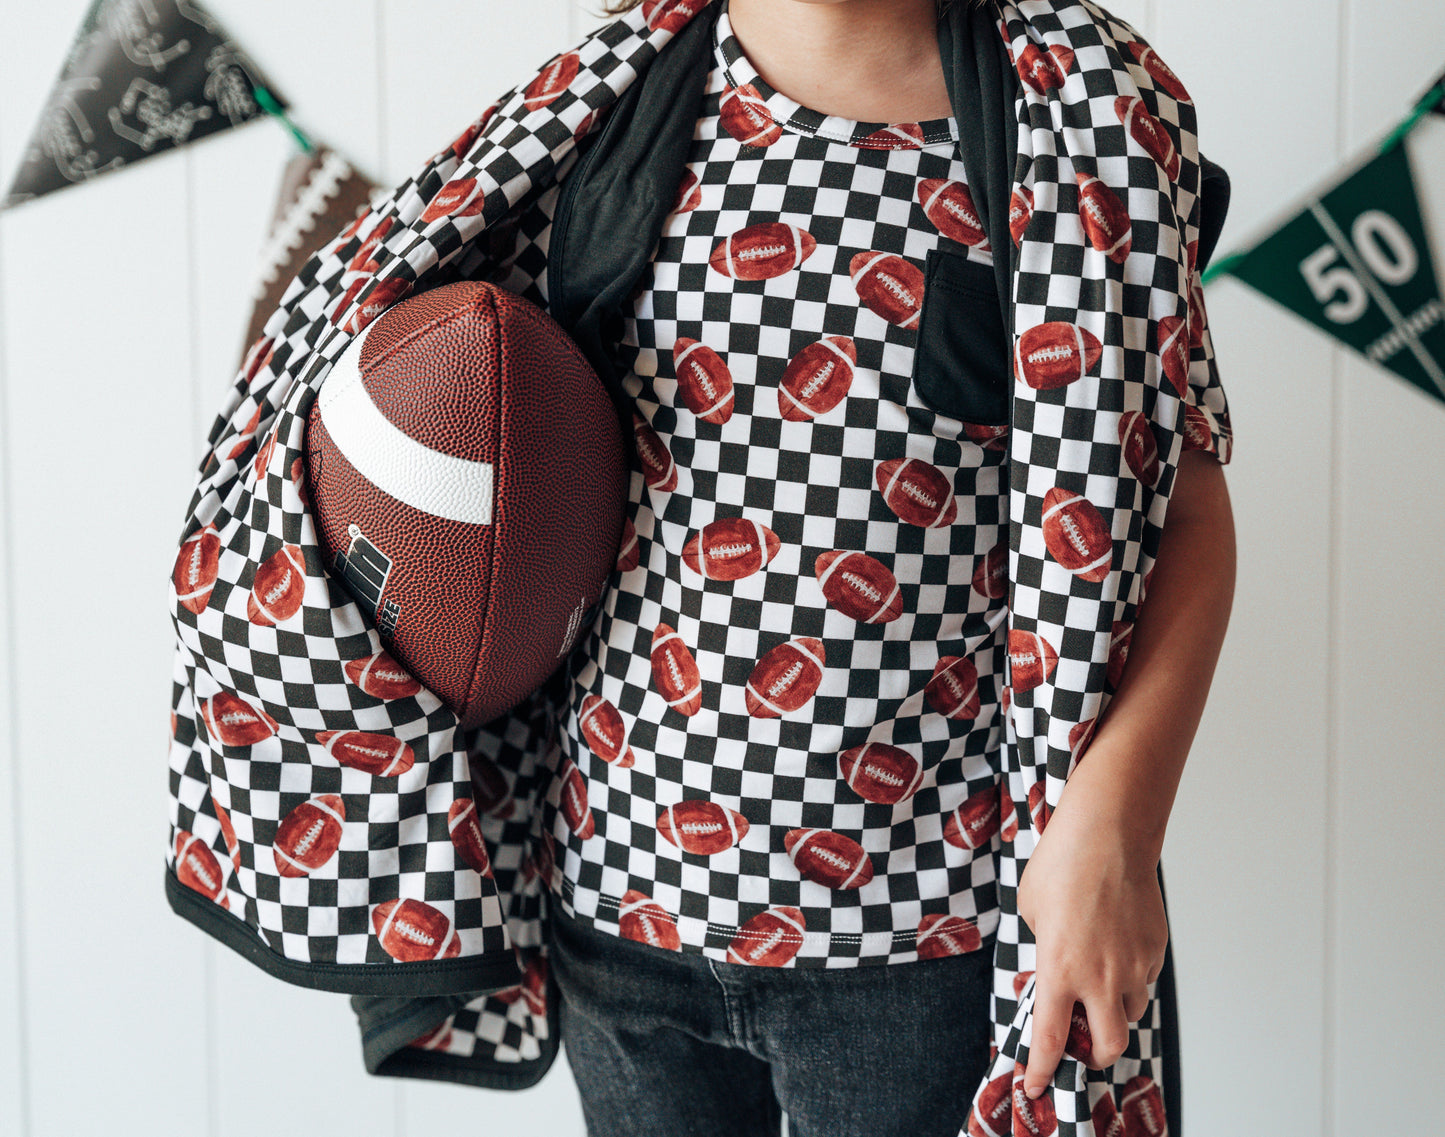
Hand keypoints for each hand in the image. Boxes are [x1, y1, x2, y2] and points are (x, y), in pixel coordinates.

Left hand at [1014, 788, 1168, 1099]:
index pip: (1051, 1040)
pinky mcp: (1155, 949)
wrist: (1108, 834)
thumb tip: (1054, 965)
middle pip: (1108, 1045)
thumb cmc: (1063, 864)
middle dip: (1094, 1054)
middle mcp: (1100, 977)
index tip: (1035, 1086)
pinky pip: (1144, 978)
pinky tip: (1116, 948)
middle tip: (1082, 1043)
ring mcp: (1133, 965)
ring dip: (1114, 1011)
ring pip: (1131, 1011)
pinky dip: (1130, 977)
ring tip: (1098, 984)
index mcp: (1060, 970)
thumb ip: (1044, 948)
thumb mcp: (1032, 911)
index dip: (1042, 1070)